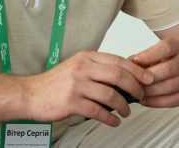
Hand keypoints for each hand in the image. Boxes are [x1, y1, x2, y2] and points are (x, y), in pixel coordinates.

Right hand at [22, 51, 153, 126]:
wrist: (30, 94)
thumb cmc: (55, 83)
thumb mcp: (77, 67)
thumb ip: (97, 68)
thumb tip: (124, 75)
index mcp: (86, 57)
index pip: (119, 60)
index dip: (137, 70)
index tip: (148, 78)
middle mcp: (83, 68)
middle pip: (118, 75)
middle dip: (135, 87)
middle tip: (140, 96)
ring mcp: (77, 85)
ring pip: (110, 95)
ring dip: (123, 106)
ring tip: (126, 112)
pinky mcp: (72, 102)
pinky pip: (98, 111)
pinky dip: (110, 118)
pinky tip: (113, 121)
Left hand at [129, 37, 178, 107]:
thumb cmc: (164, 62)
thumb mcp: (154, 54)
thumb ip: (142, 58)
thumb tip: (126, 66)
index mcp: (176, 47)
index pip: (166, 48)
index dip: (150, 55)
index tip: (135, 61)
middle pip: (169, 69)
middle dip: (148, 77)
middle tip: (134, 82)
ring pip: (171, 86)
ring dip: (151, 91)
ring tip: (138, 92)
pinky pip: (173, 100)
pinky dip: (156, 102)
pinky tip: (146, 100)